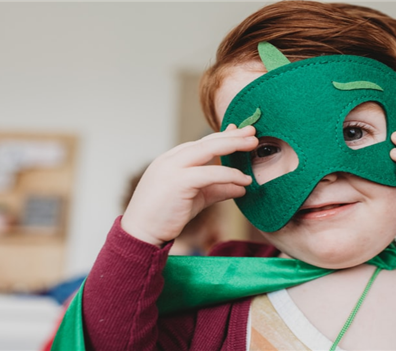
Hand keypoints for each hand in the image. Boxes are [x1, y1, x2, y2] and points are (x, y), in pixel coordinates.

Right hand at [121, 124, 257, 245]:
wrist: (141, 234)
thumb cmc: (165, 216)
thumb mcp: (196, 198)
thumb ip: (217, 189)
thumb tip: (241, 187)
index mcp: (172, 159)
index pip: (201, 143)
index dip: (223, 137)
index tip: (241, 133)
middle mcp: (171, 159)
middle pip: (207, 141)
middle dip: (232, 135)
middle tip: (253, 131)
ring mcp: (172, 168)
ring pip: (208, 149)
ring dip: (233, 146)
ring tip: (253, 145)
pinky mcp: (178, 182)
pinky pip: (210, 173)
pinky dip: (230, 175)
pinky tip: (244, 180)